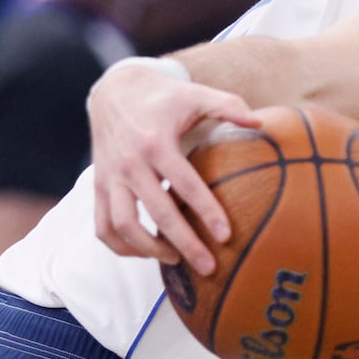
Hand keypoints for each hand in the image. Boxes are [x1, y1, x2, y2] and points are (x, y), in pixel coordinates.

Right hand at [88, 60, 260, 273]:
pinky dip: (120, 246)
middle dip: (184, 243)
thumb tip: (260, 123)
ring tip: (176, 261)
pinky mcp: (98, 187)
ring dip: (148, 249)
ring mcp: (110, 178)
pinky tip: (144, 253)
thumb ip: (228, 106)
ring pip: (123, 226)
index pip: (185, 184)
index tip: (226, 235)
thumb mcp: (195, 95)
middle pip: (157, 213)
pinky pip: (102, 226)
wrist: (115, 91)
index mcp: (156, 143)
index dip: (206, 211)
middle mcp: (130, 164)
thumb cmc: (164, 97)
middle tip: (209, 267)